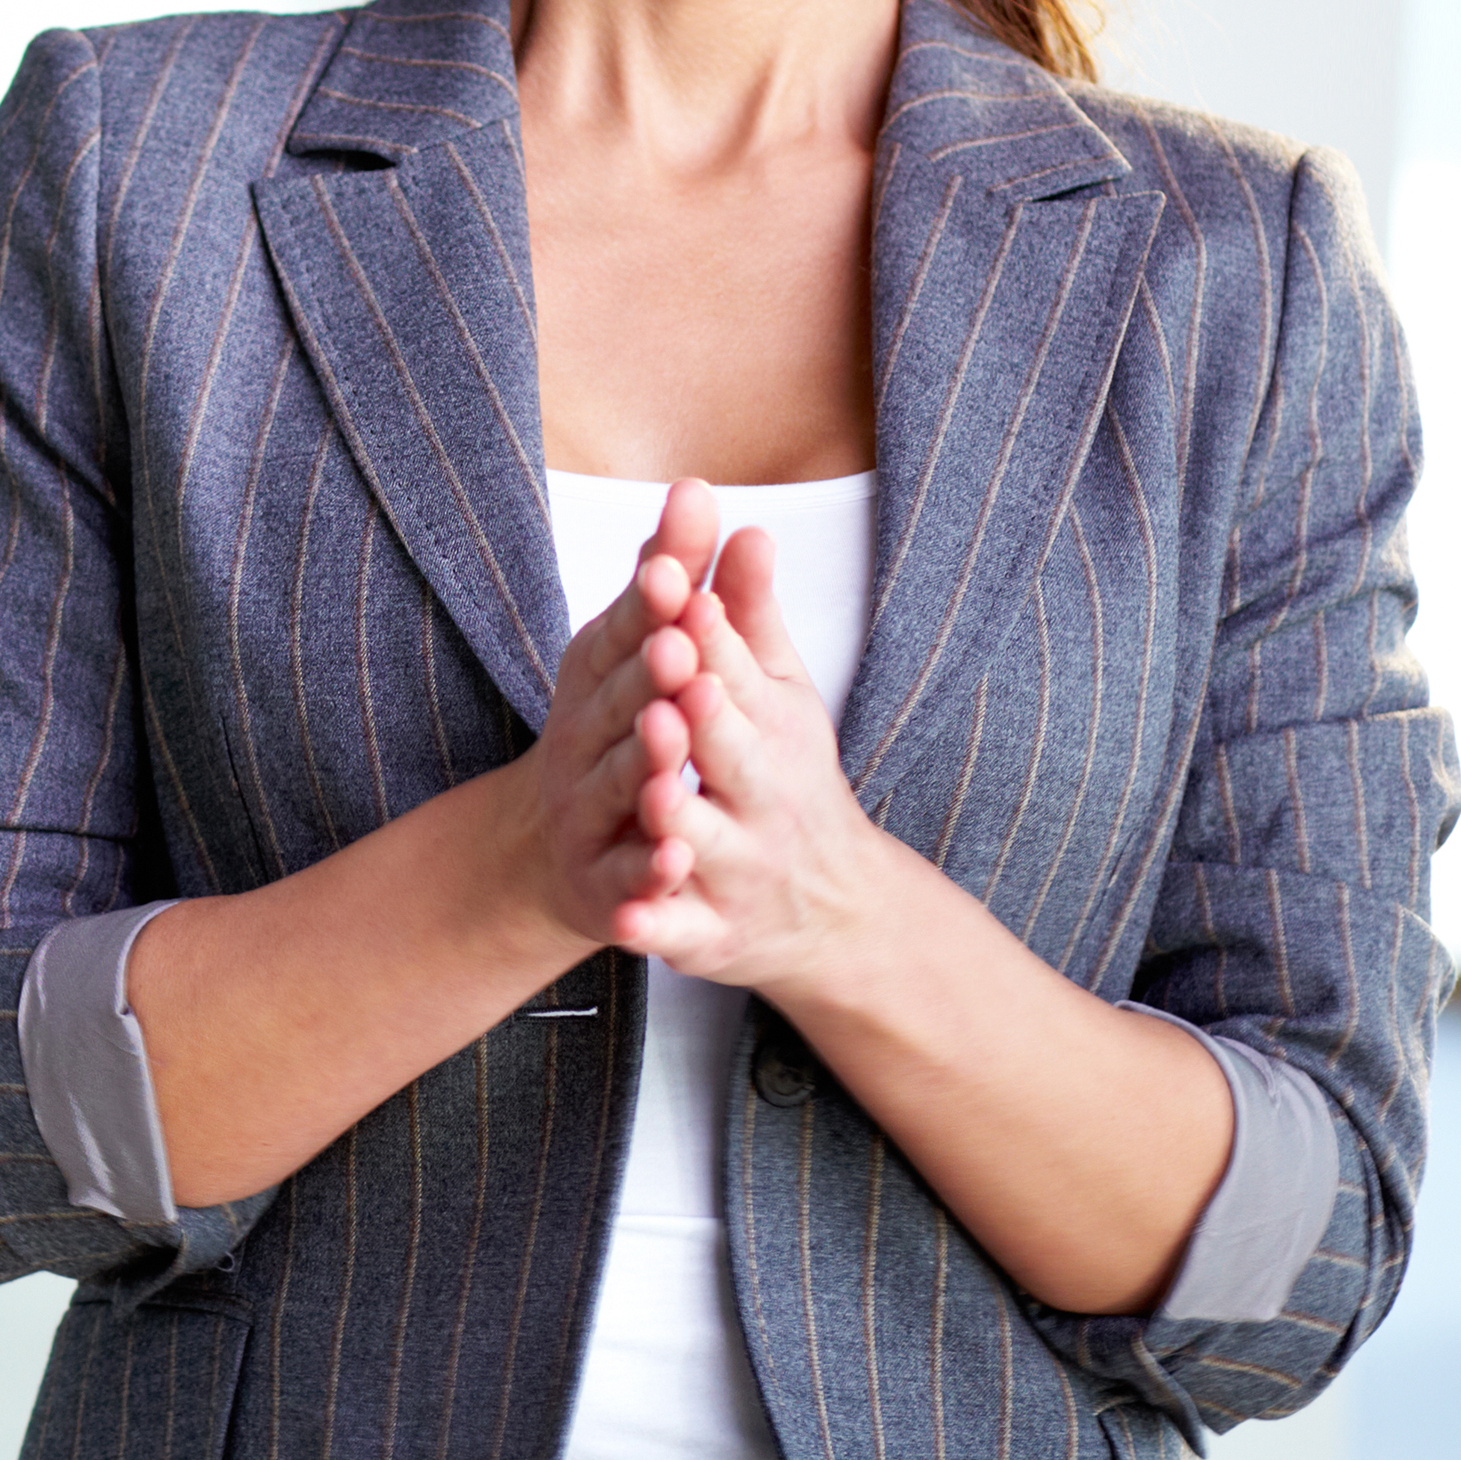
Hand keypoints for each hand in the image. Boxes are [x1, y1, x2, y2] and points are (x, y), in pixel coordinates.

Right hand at [483, 477, 726, 951]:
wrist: (550, 847)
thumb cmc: (610, 727)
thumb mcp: (634, 647)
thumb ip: (670, 573)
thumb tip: (696, 485)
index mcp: (597, 680)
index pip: (622, 636)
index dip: (646, 608)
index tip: (672, 576)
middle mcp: (583, 740)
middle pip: (618, 706)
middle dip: (647, 679)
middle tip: (679, 650)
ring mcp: (587, 811)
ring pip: (618, 787)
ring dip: (641, 768)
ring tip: (669, 748)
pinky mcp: (600, 881)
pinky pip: (625, 877)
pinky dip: (645, 874)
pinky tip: (674, 864)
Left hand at [617, 512, 914, 991]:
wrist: (833, 911)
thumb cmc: (783, 776)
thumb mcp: (776, 694)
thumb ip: (748, 614)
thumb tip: (748, 526)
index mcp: (773, 731)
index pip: (741, 676)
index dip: (711, 643)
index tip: (684, 602)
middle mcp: (762, 799)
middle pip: (733, 755)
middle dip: (708, 722)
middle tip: (678, 685)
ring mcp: (737, 868)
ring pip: (704, 843)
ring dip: (681, 819)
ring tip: (657, 793)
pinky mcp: (710, 934)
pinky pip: (679, 931)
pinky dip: (656, 927)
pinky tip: (627, 921)